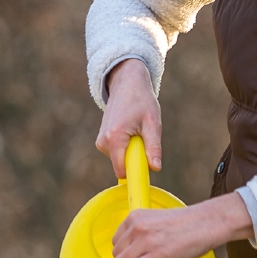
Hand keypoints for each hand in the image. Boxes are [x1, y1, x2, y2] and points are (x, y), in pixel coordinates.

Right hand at [97, 58, 161, 178]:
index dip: (135, 173)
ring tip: (137, 130)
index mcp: (115, 137)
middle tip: (144, 138)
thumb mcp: (153, 123)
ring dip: (132, 150)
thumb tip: (155, 168)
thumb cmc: (142, 101)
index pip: (121, 170)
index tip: (146, 169)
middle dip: (135, 158)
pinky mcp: (102, 141)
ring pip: (120, 160)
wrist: (127, 84)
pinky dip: (126, 146)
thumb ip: (153, 147)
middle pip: (122, 165)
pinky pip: (118, 154)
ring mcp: (101, 141)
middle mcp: (103, 141)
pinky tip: (130, 130)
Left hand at [112, 191, 254, 257]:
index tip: (128, 257)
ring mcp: (145, 241)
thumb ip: (144, 228)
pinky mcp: (155, 255)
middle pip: (117, 252)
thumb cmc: (188, 222)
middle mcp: (137, 227)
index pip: (116, 239)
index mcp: (136, 216)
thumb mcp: (158, 218)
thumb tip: (138, 245)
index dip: (122, 250)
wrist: (205, 223)